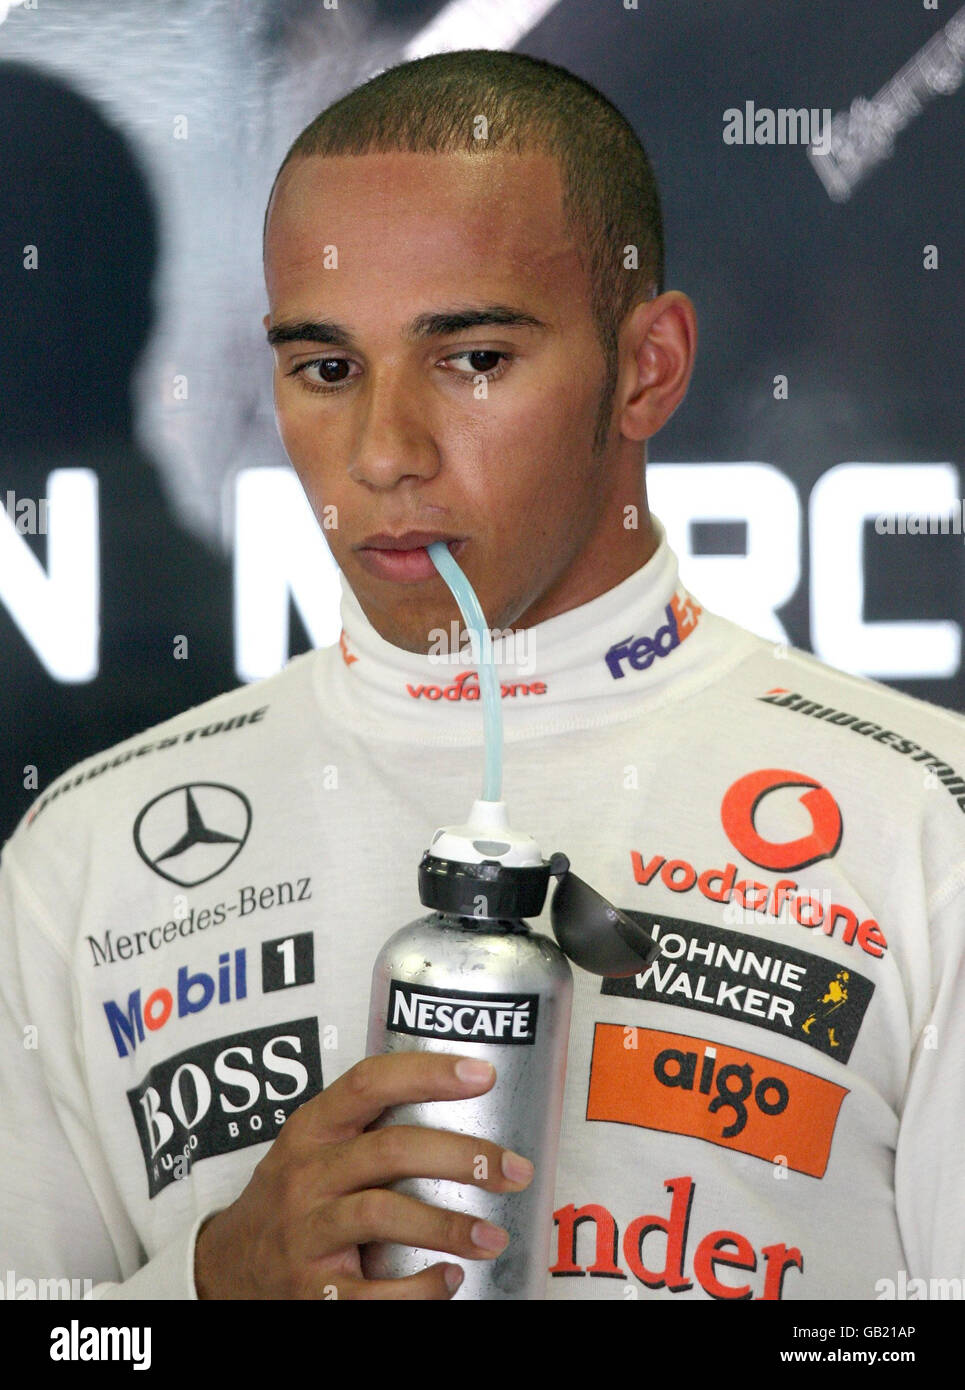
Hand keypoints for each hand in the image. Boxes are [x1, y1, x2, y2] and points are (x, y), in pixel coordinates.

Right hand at [194, 1051, 533, 1299]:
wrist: (227, 1268)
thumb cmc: (291, 1197)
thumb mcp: (313, 1147)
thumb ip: (367, 1126)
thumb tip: (460, 1102)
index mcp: (312, 1130)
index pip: (369, 1083)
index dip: (427, 1073)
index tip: (481, 1074)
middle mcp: (306, 1175)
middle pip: (391, 1149)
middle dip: (462, 1156)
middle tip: (513, 1169)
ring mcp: (306, 1233)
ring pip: (383, 1214)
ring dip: (449, 1225)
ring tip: (494, 1236)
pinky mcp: (312, 1292)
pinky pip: (373, 1292)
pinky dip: (419, 1288)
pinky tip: (448, 1279)